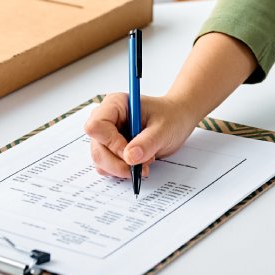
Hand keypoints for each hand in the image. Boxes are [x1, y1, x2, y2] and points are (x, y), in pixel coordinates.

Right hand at [83, 91, 198, 179]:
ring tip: (145, 162)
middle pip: (97, 148)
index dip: (110, 143)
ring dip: (122, 168)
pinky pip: (108, 166)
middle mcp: (108, 118)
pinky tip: (140, 164)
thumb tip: (129, 157)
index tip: (130, 153)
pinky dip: (123, 170)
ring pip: (100, 160)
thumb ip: (147, 142)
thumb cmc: (171, 116)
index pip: (96, 126)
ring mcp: (108, 134)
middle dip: (118, 162)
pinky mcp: (112, 148)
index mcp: (116, 104)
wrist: (178, 120)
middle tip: (141, 166)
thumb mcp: (163, 128)